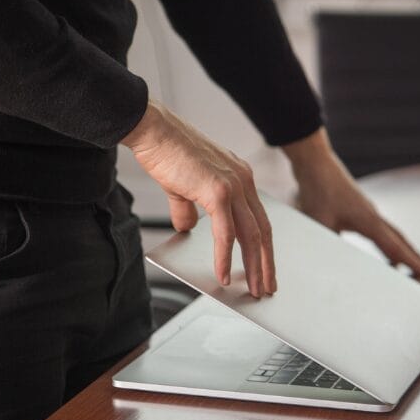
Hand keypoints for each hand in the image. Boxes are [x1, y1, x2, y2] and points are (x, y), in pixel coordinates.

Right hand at [122, 100, 274, 297]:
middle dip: (266, 263)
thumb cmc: (165, 152)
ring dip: (253, 266)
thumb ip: (188, 209)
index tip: (266, 268)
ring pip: (251, 235)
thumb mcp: (182, 186)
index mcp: (240, 178)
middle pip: (262, 230)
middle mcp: (243, 181)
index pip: (260, 219)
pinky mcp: (217, 191)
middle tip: (266, 288)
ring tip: (253, 289)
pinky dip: (225, 257)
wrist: (152, 131)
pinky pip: (226, 233)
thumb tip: (187, 229)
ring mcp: (233, 185)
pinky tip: (223, 275)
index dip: (265, 247)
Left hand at [283, 129, 419, 279]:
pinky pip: (382, 231)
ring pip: (393, 235)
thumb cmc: (318, 190)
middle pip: (400, 242)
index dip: (410, 263)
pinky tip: (384, 251)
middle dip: (414, 259)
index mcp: (368, 221)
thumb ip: (327, 246)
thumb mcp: (318, 223)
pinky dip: (389, 244)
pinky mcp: (360, 210)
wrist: (315, 163)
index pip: (395, 248)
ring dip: (402, 252)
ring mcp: (368, 212)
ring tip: (408, 269)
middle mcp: (373, 217)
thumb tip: (329, 265)